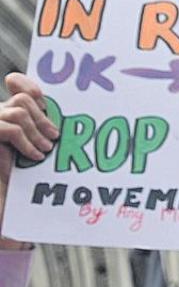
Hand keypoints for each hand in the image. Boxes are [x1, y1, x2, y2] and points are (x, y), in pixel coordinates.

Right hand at [0, 73, 56, 248]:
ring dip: (36, 131)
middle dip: (42, 117)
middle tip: (54, 137)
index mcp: (7, 116)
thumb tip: (63, 122)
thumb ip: (44, 132)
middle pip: (22, 99)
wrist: (3, 201)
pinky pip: (9, 129)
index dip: (29, 85)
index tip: (45, 101)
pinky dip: (25, 142)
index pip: (17, 85)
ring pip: (17, 112)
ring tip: (45, 150)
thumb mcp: (37, 150)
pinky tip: (34, 157)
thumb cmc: (24, 180)